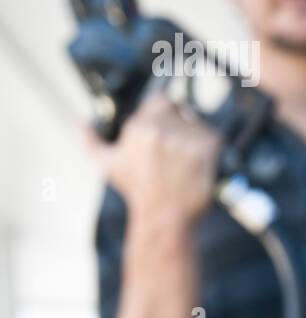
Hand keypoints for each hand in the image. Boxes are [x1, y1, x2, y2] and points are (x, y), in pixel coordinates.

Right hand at [85, 93, 222, 227]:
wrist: (164, 217)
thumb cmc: (138, 191)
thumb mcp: (108, 165)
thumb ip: (90, 140)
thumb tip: (80, 121)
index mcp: (139, 128)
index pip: (162, 100)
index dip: (166, 113)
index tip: (166, 127)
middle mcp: (162, 129)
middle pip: (182, 112)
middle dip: (180, 128)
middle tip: (178, 149)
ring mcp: (186, 138)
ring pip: (198, 125)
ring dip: (195, 139)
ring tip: (186, 161)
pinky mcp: (208, 148)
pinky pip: (214, 138)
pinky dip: (210, 150)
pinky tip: (198, 165)